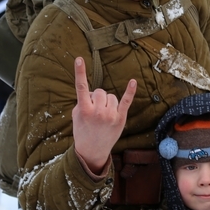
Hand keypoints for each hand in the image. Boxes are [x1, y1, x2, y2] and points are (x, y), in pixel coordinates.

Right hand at [72, 56, 136, 173]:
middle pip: (99, 91)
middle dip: (96, 97)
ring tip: (103, 115)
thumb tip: (93, 93)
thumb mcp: (76, 116)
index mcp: (84, 109)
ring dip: (107, 102)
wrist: (92, 151)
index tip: (79, 59)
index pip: (81, 87)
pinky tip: (133, 81)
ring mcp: (110, 115)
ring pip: (110, 96)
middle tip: (94, 110)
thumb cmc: (82, 131)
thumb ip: (82, 101)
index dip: (80, 72)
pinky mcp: (121, 118)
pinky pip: (126, 101)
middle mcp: (98, 111)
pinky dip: (130, 91)